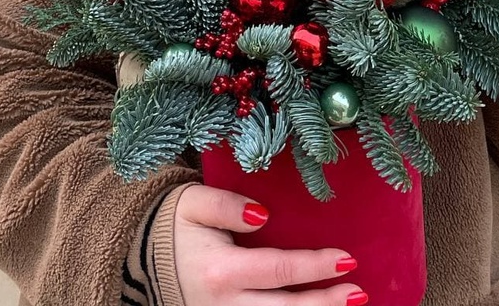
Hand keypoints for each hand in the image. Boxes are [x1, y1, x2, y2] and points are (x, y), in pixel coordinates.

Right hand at [174, 184, 365, 304]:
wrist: (139, 255)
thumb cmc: (174, 224)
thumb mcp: (195, 202)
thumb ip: (227, 204)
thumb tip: (262, 215)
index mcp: (219, 271)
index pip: (278, 271)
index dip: (314, 267)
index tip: (346, 258)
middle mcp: (222, 305)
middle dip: (325, 304)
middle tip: (359, 292)